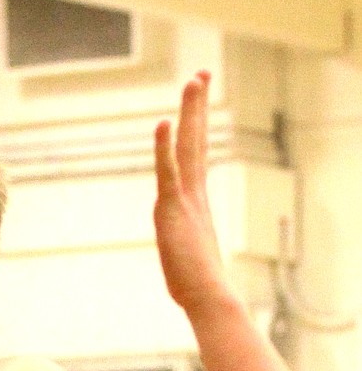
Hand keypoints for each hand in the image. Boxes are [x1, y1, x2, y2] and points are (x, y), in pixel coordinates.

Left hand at [154, 71, 231, 314]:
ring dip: (190, 112)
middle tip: (201, 74)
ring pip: (188, 146)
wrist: (208, 296)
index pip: (195, 154)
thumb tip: (182, 255)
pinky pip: (168, 171)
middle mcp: (194, 194)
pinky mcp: (174, 209)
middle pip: (196, 140)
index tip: (197, 101)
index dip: (194, 126)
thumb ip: (181, 246)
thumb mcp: (185, 257)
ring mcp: (185, 199)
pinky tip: (163, 124)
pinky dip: (165, 147)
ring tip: (194, 80)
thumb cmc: (197, 285)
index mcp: (195, 202)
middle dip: (198, 106)